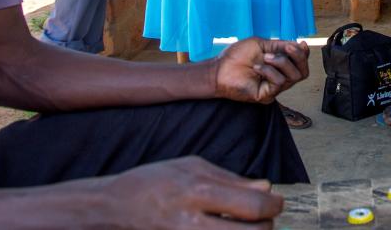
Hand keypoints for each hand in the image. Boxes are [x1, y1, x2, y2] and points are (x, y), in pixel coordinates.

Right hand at [104, 156, 282, 227]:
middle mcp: (192, 223)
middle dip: (267, 225)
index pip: (252, 206)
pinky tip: (228, 229)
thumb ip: (232, 180)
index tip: (276, 201)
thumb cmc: (153, 182)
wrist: (114, 208)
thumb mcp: (192, 167)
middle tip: (267, 216)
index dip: (274, 205)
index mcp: (197, 192)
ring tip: (249, 224)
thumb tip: (266, 188)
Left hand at [214, 38, 309, 103]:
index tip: (301, 44)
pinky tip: (257, 67)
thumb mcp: (262, 45)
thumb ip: (280, 45)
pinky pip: (279, 82)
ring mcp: (273, 88)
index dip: (304, 54)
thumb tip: (301, 44)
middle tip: (288, 48)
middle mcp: (279, 77)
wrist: (218, 69)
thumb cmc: (236, 56)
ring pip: (294, 76)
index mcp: (279, 66)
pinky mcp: (266, 95)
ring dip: (282, 62)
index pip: (300, 63)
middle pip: (303, 72)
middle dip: (299, 57)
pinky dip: (269, 71)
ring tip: (266, 57)